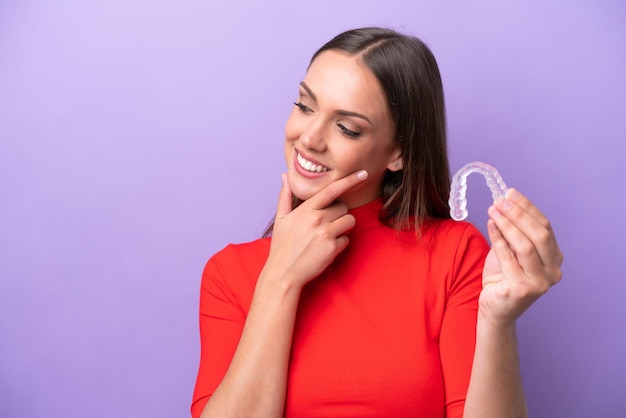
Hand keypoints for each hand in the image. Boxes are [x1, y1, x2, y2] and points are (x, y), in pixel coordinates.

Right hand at [262, 170, 368, 288]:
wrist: (283, 273)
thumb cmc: (282, 246)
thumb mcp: (281, 219)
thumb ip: (285, 196)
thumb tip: (285, 176)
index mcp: (306, 210)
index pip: (331, 190)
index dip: (349, 180)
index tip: (363, 174)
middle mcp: (317, 219)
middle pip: (343, 207)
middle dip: (338, 214)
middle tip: (325, 224)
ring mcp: (325, 234)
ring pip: (349, 221)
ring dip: (343, 227)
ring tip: (327, 235)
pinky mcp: (332, 248)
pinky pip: (347, 239)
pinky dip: (339, 244)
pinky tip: (325, 248)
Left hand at [480, 188, 562, 325]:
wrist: (495, 308)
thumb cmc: (503, 277)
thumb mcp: (511, 250)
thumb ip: (514, 231)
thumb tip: (505, 201)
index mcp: (555, 258)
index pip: (545, 226)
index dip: (528, 207)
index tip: (511, 193)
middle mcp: (553, 271)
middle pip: (539, 234)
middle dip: (518, 214)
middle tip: (500, 200)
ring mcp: (540, 282)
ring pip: (525, 245)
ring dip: (507, 224)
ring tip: (492, 210)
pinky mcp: (522, 289)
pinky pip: (508, 257)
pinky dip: (498, 238)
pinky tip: (491, 225)